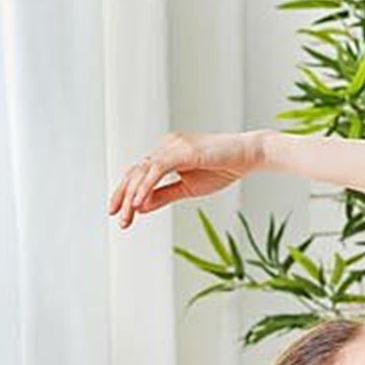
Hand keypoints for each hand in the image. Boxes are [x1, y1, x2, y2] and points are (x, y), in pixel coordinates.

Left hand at [107, 131, 263, 228]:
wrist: (248, 156)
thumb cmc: (223, 169)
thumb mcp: (188, 189)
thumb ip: (163, 196)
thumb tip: (141, 207)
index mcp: (167, 153)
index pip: (140, 174)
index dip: (126, 193)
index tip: (119, 213)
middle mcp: (166, 146)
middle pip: (136, 172)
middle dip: (123, 196)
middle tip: (116, 218)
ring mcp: (173, 146)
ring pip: (143, 171)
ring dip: (132, 196)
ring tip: (126, 217)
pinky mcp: (182, 150)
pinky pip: (157, 169)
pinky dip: (146, 186)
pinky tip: (138, 203)